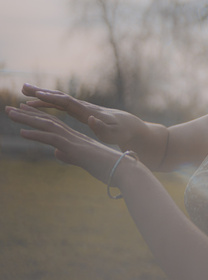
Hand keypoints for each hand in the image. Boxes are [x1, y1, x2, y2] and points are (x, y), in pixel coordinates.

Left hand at [5, 103, 122, 184]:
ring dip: (27, 118)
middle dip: (27, 114)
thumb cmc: (108, 169)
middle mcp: (74, 136)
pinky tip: (22, 132)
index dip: (38, 117)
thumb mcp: (83, 162)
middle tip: (9, 108)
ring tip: (10, 113)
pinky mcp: (74, 148)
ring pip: (47, 125)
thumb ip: (69, 155)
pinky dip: (36, 134)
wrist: (124, 171)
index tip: (23, 111)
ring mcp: (74, 140)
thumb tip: (56, 152)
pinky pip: (52, 138)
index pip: (54, 125)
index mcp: (76, 139)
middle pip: (47, 120)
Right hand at [22, 83, 145, 149]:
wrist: (129, 125)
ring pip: (58, 99)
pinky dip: (47, 102)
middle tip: (23, 88)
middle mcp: (83, 107)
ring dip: (41, 95)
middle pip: (60, 97)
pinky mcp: (80, 111)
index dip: (53, 99)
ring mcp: (81, 108)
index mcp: (88, 112)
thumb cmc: (121, 132)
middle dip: (42, 92)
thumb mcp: (113, 133)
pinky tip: (36, 104)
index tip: (38, 94)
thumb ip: (101, 128)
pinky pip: (60, 105)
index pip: (68, 103)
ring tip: (23, 92)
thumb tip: (90, 120)